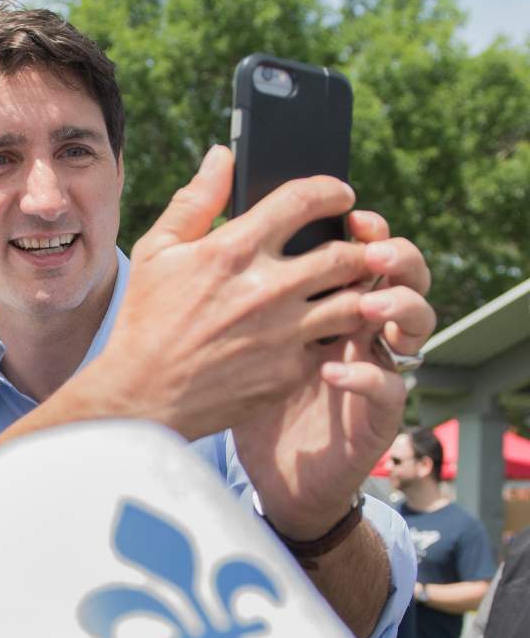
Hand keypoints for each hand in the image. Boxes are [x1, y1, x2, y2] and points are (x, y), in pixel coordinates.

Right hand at [83, 145, 373, 440]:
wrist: (143, 395)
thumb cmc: (146, 319)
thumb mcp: (157, 251)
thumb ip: (195, 199)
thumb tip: (222, 155)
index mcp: (233, 249)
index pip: (305, 200)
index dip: (333, 191)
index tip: (340, 196)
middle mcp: (267, 287)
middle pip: (346, 253)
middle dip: (360, 245)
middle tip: (356, 245)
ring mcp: (284, 333)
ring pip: (355, 301)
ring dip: (359, 291)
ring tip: (348, 287)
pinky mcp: (291, 371)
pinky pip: (335, 344)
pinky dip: (335, 334)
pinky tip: (321, 330)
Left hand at [234, 210, 435, 538]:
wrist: (250, 460)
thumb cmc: (234, 379)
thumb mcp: (223, 314)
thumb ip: (230, 253)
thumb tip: (221, 177)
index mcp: (327, 296)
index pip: (362, 249)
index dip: (367, 230)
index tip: (350, 213)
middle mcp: (357, 326)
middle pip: (403, 276)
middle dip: (395, 256)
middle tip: (371, 249)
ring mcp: (370, 366)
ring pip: (415, 324)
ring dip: (400, 306)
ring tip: (368, 302)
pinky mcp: (371, 413)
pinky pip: (389, 389)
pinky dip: (367, 375)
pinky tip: (332, 368)